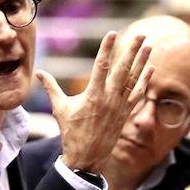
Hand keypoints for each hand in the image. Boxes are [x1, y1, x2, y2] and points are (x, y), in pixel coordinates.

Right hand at [36, 31, 151, 171]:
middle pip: (123, 69)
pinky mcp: (125, 113)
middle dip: (131, 51)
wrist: (87, 156)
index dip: (107, 48)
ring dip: (142, 62)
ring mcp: (119, 105)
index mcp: (93, 95)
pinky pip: (138, 93)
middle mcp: (109, 98)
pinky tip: (151, 68)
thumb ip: (51, 88)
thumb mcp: (59, 109)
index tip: (113, 34)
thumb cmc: (71, 132)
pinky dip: (145, 80)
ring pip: (133, 79)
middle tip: (139, 35)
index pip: (101, 66)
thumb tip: (38, 72)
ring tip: (148, 46)